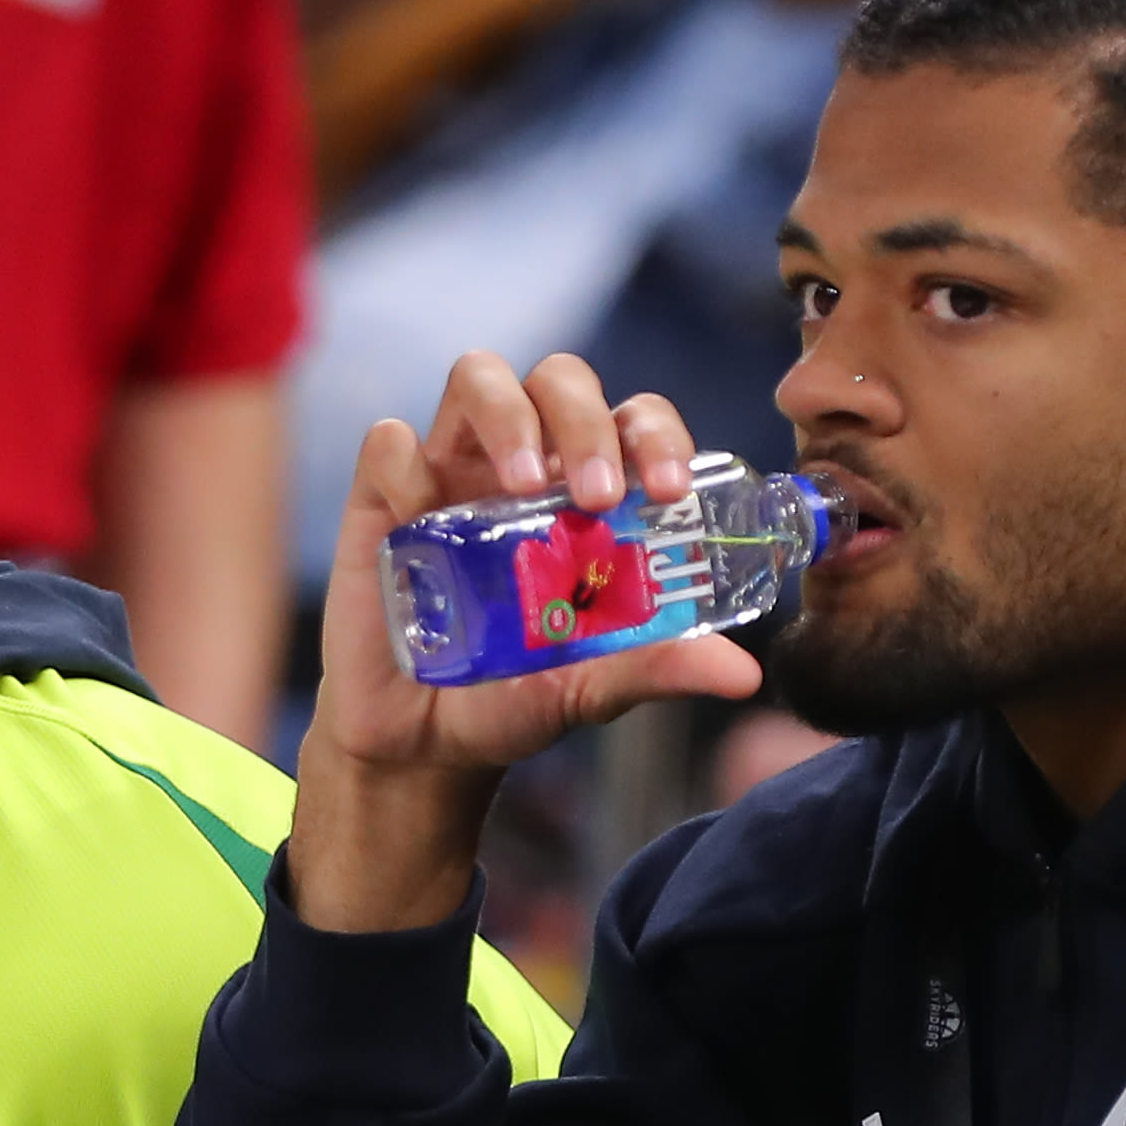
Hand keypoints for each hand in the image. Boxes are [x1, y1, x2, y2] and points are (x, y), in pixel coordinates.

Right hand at [285, 350, 761, 932]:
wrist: (423, 746)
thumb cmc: (516, 699)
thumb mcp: (593, 686)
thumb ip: (659, 667)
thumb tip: (744, 675)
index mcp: (587, 492)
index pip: (631, 419)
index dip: (656, 433)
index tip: (668, 491)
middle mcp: (523, 465)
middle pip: (559, 381)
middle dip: (587, 421)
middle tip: (600, 496)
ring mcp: (450, 473)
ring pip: (477, 379)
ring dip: (508, 417)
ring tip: (520, 486)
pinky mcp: (381, 501)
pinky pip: (388, 444)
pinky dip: (404, 460)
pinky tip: (418, 510)